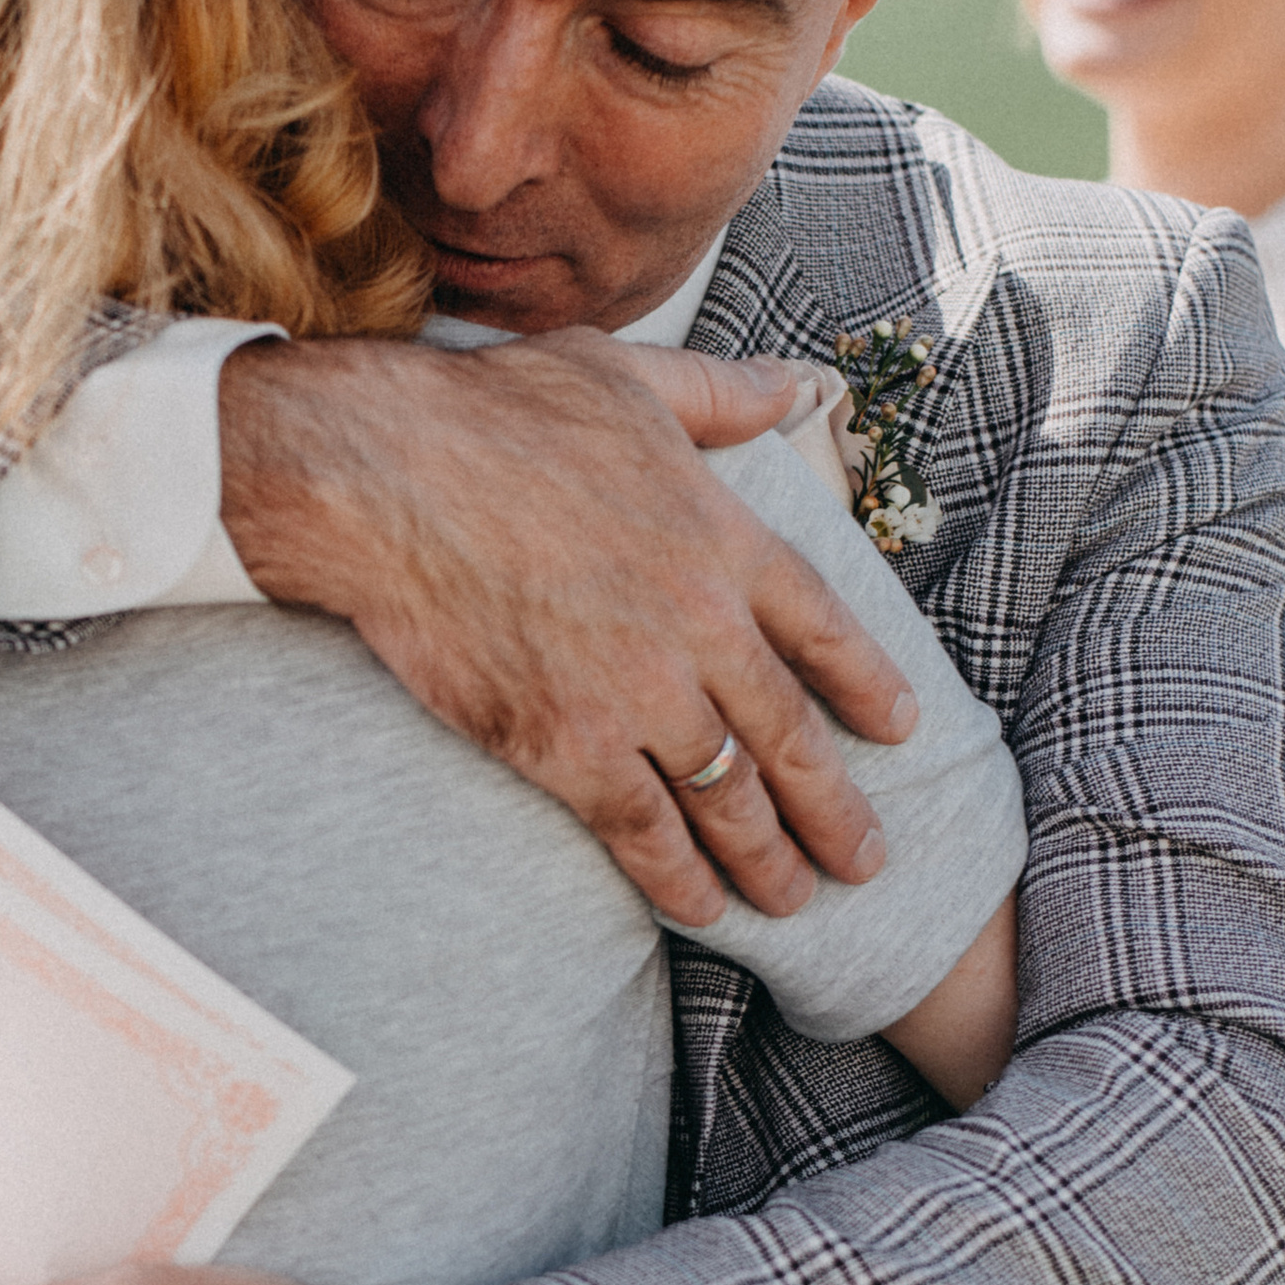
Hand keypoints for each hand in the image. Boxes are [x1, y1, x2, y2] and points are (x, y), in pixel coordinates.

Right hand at [217, 329, 915, 924]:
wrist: (384, 477)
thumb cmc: (492, 413)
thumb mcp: (625, 376)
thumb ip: (718, 391)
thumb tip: (790, 384)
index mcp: (724, 538)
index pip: (824, 629)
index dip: (867, 685)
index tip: (899, 729)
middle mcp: (699, 627)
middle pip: (790, 736)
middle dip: (834, 810)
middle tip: (866, 862)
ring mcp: (636, 695)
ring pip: (727, 798)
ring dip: (767, 859)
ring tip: (793, 900)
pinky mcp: (565, 746)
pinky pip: (642, 831)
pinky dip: (678, 877)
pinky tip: (702, 909)